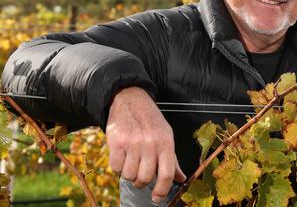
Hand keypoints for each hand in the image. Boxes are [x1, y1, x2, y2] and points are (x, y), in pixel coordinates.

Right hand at [106, 86, 185, 202]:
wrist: (130, 100)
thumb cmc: (150, 121)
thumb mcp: (166, 136)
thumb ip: (172, 159)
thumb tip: (181, 179)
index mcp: (166, 143)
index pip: (167, 174)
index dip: (162, 190)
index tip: (156, 198)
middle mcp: (151, 144)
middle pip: (145, 178)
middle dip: (141, 182)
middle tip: (139, 175)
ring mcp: (133, 143)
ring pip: (129, 175)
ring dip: (128, 174)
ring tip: (130, 162)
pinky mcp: (117, 143)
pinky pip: (115, 167)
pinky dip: (117, 167)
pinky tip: (121, 156)